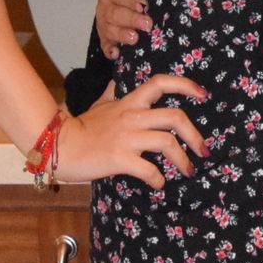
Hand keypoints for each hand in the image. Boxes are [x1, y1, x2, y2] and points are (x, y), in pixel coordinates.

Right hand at [55, 71, 205, 189]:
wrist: (58, 145)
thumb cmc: (80, 127)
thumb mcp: (99, 104)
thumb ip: (113, 93)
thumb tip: (118, 79)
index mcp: (129, 102)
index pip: (161, 83)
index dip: (185, 85)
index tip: (203, 95)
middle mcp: (131, 117)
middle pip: (175, 117)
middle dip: (195, 135)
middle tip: (203, 149)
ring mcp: (126, 138)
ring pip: (167, 142)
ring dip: (183, 159)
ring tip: (188, 170)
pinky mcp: (119, 158)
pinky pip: (148, 169)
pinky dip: (158, 179)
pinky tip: (159, 184)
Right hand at [95, 0, 149, 57]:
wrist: (119, 0)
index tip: (143, 3)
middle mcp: (104, 6)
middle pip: (115, 14)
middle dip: (131, 19)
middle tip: (147, 24)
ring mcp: (103, 23)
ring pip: (110, 30)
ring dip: (122, 35)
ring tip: (135, 39)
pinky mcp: (105, 37)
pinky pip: (105, 45)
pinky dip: (109, 50)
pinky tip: (116, 54)